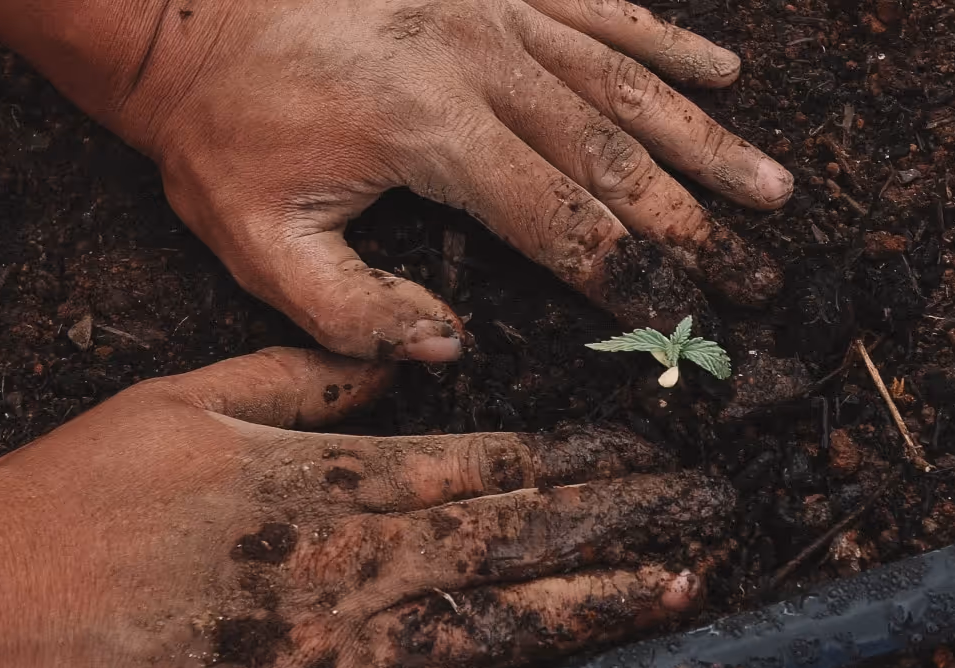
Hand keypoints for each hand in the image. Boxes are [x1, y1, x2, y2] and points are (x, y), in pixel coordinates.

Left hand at [0, 0, 793, 360]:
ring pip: (627, 82)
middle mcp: (481, 62)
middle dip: (695, 225)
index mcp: (430, 132)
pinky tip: (720, 70)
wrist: (181, 12)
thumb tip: (450, 346)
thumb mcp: (255, 243)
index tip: (687, 320)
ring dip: (705, 141)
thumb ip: (352, 313)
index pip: (559, 220)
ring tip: (772, 188)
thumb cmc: (217, 132)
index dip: (631, 277)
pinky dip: (664, 40)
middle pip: (616, 156)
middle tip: (762, 273)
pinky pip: (599, 7)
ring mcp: (492, 10)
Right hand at [0, 348, 732, 667]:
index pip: (481, 466)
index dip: (574, 460)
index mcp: (320, 483)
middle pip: (509, 541)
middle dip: (617, 525)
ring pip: (491, 626)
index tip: (646, 453)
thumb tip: (395, 366)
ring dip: (589, 606)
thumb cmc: (64, 511)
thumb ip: (297, 381)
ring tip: (675, 591)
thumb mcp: (176, 405)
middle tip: (706, 515)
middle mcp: (344, 567)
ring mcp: (329, 654)